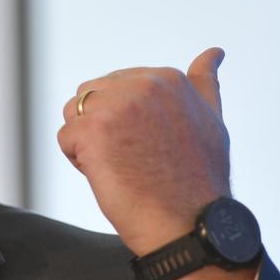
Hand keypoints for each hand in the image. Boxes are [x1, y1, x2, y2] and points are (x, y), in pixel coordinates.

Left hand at [57, 48, 252, 279]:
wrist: (189, 226)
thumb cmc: (199, 184)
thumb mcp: (211, 121)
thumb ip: (203, 84)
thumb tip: (213, 52)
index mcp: (169, 78)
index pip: (118, 86)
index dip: (128, 122)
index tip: (153, 146)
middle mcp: (143, 83)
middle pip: (92, 96)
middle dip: (104, 128)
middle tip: (137, 160)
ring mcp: (117, 105)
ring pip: (76, 114)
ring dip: (89, 142)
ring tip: (123, 167)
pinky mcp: (93, 130)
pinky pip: (66, 139)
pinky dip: (80, 162)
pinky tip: (111, 176)